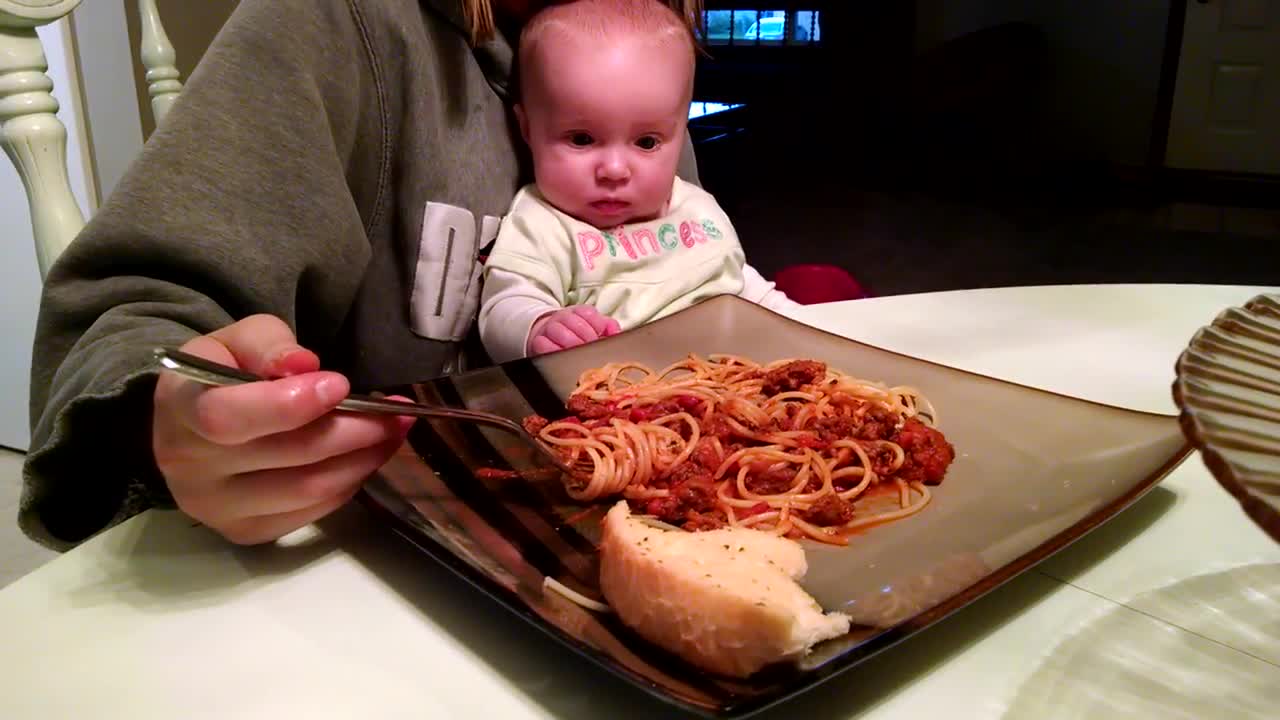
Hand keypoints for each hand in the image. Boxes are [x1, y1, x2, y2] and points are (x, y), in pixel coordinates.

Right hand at [151, 314, 413, 544]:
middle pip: (289, 455)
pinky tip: (366, 457)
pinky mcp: (244, 531)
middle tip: (397, 410)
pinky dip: (349, 483)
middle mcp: (190, 465)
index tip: (340, 385)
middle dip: (355, 429)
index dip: (290, 404)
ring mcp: (215, 507)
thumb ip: (268, 344)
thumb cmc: (219, 374)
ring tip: (394, 430)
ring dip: (364, 459)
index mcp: (179, 407)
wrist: (189, 426)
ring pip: (308, 489)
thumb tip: (305, 366)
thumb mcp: (236, 339)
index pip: (228, 417)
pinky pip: (311, 513)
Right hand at [527, 305, 620, 355]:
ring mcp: (549, 328)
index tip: (600, 336)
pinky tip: (563, 356)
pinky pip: (543, 345)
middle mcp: (562, 317)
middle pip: (575, 322)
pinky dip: (554, 351)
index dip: (597, 325)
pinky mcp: (537, 341)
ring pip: (559, 331)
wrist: (547, 336)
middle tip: (592, 349)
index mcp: (578, 311)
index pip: (588, 313)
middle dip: (587, 338)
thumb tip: (616, 332)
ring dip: (572, 344)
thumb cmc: (575, 334)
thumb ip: (608, 327)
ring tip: (579, 354)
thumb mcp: (593, 326)